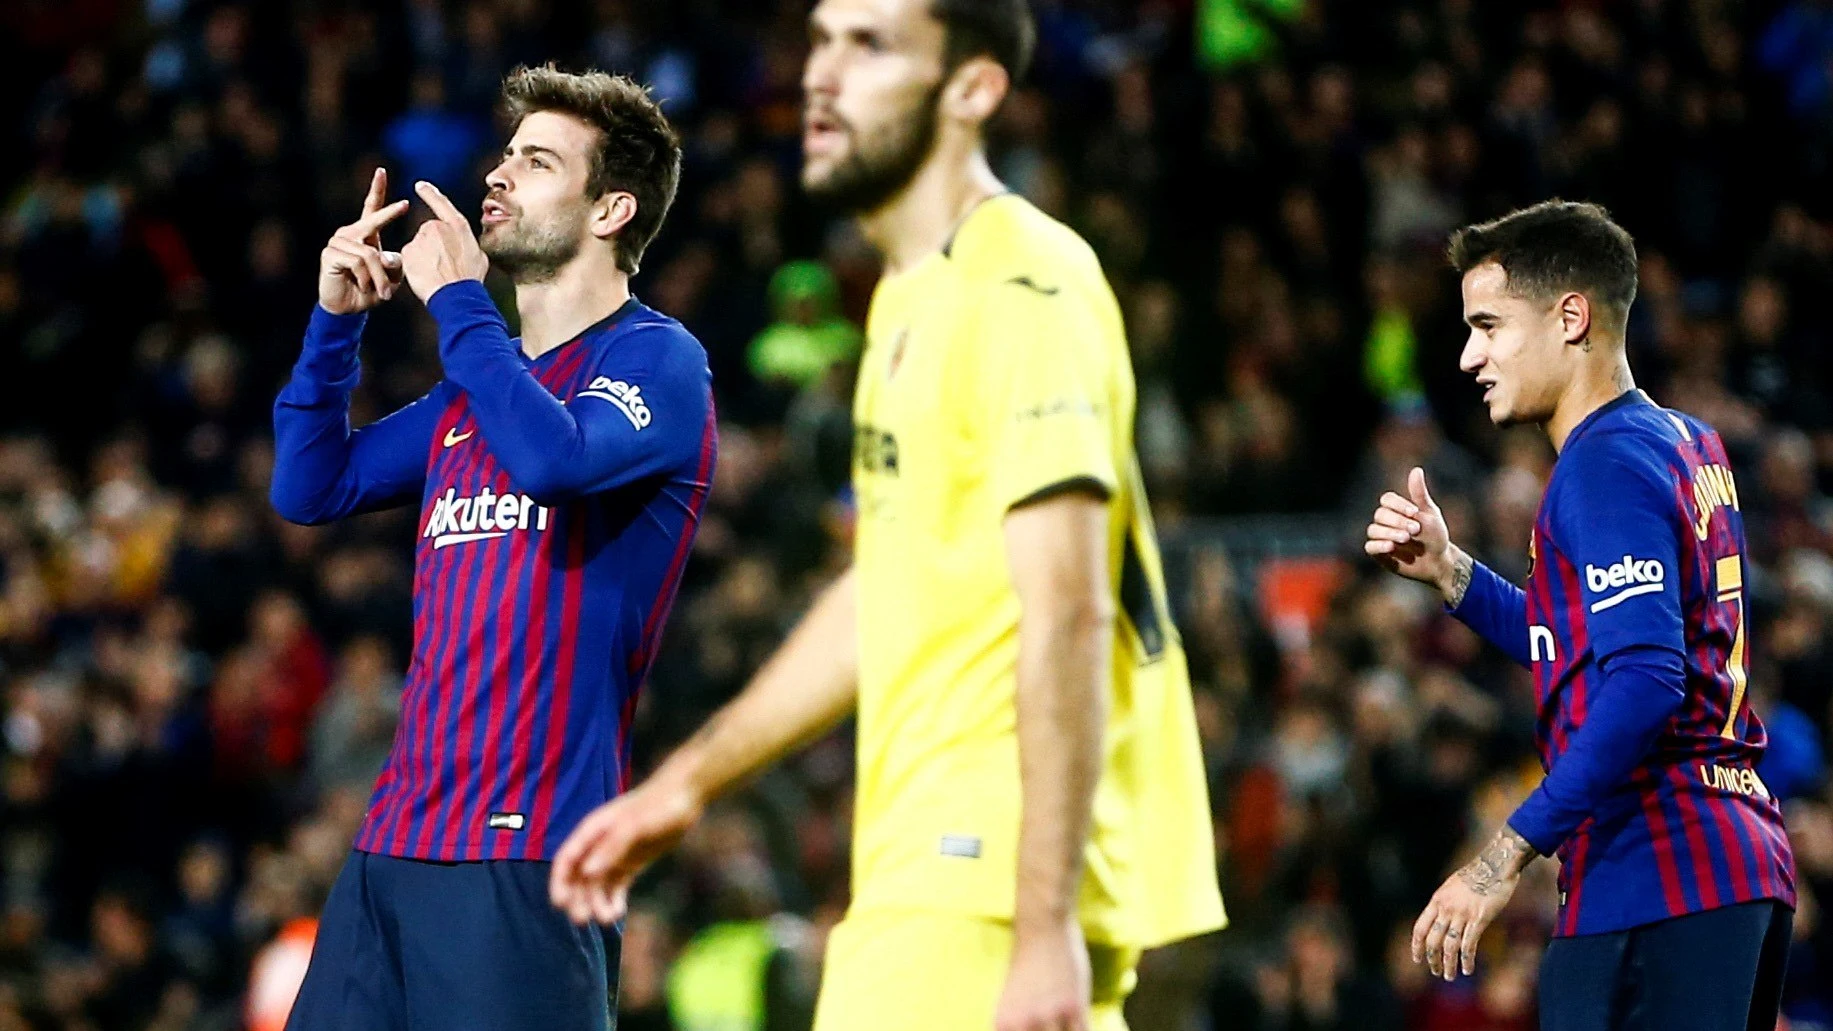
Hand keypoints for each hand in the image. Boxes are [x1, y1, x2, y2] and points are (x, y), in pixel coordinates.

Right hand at [317, 167, 409, 314]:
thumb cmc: (371, 290)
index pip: (370, 208)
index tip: (382, 171)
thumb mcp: (391, 276)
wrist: (348, 308)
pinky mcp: (330, 254)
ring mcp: (338, 242)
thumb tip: (386, 256)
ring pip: (370, 253)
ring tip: (382, 292)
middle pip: (373, 221)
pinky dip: (367, 278)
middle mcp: (349, 233)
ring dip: (380, 276)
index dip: (376, 190)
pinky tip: (363, 286)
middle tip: (405, 204)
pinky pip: (358, 262)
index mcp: (365, 234)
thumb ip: (395, 264)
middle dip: (390, 214)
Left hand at [400, 180, 488, 302]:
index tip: (420, 185)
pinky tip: (426, 277)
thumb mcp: (478, 255)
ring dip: (423, 258)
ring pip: (417, 247)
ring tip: (437, 275)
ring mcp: (421, 239)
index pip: (440, 203)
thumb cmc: (470, 279)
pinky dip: (414, 267)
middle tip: (444, 267)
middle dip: (432, 247)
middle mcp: (437, 227)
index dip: (430, 194)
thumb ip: (466, 243)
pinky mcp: (408, 252)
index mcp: (457, 226)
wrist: (456, 294)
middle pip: (428, 233)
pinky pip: (408, 258)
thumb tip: (463, 244)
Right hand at [548, 775, 703, 924]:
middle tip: (582, 919)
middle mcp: (599, 845)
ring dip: (597, 903)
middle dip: (577, 898)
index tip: (560, 904)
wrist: (684, 797)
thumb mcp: (633, 826)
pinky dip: (614, 901)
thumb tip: (587, 872)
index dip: (560, 881)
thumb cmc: (656, 806)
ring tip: (607, 919)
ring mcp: (615, 856)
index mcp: (593, 831)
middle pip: (579, 877)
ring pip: (597, 886)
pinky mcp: (631, 864)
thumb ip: (611, 848)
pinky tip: (618, 912)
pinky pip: (616, 887)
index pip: (567, 859)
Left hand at [994, 919, 1091, 1030]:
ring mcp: (1049, 1016)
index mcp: (1004, 1025)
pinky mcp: (1074, 1006)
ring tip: (1069, 1022)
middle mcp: (1023, 1024)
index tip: (1043, 1030)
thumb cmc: (1029, 962)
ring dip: (1069, 1030)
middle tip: (1058, 1025)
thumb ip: (1021, 1026)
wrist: (1041, 927)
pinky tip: (1083, 1023)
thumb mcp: (1014, 1000)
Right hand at [1365, 466, 1465, 602]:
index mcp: (1397, 509)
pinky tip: (1391, 546)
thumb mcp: (1430, 513)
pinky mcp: (1380, 554)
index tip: (1415, 512)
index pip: (1387, 500)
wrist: (1439, 561)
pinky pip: (1370, 546)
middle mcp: (1387, 522)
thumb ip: (1419, 493)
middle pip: (1380, 514)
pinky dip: (1379, 545)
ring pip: (1374, 530)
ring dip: (1390, 533)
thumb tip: (1416, 469)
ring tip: (1406, 539)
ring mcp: (1382, 537)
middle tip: (1415, 530)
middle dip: (1397, 521)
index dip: (1398, 505)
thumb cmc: (1435, 536)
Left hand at [1411, 828, 1533, 980]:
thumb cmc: (1477, 874)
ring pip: (1449, 946)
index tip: (1417, 959)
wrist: (1495, 864)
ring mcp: (1462, 914)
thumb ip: (1445, 903)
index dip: (1416, 946)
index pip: (1419, 928)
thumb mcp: (1452, 887)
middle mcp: (1446, 908)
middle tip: (1436, 972)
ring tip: (1450, 976)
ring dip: (1448, 964)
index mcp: (1437, 900)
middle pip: (1432, 941)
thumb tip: (1441, 917)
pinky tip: (1468, 969)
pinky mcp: (1479, 919)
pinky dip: (1466, 960)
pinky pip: (1469, 944)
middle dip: (1432, 959)